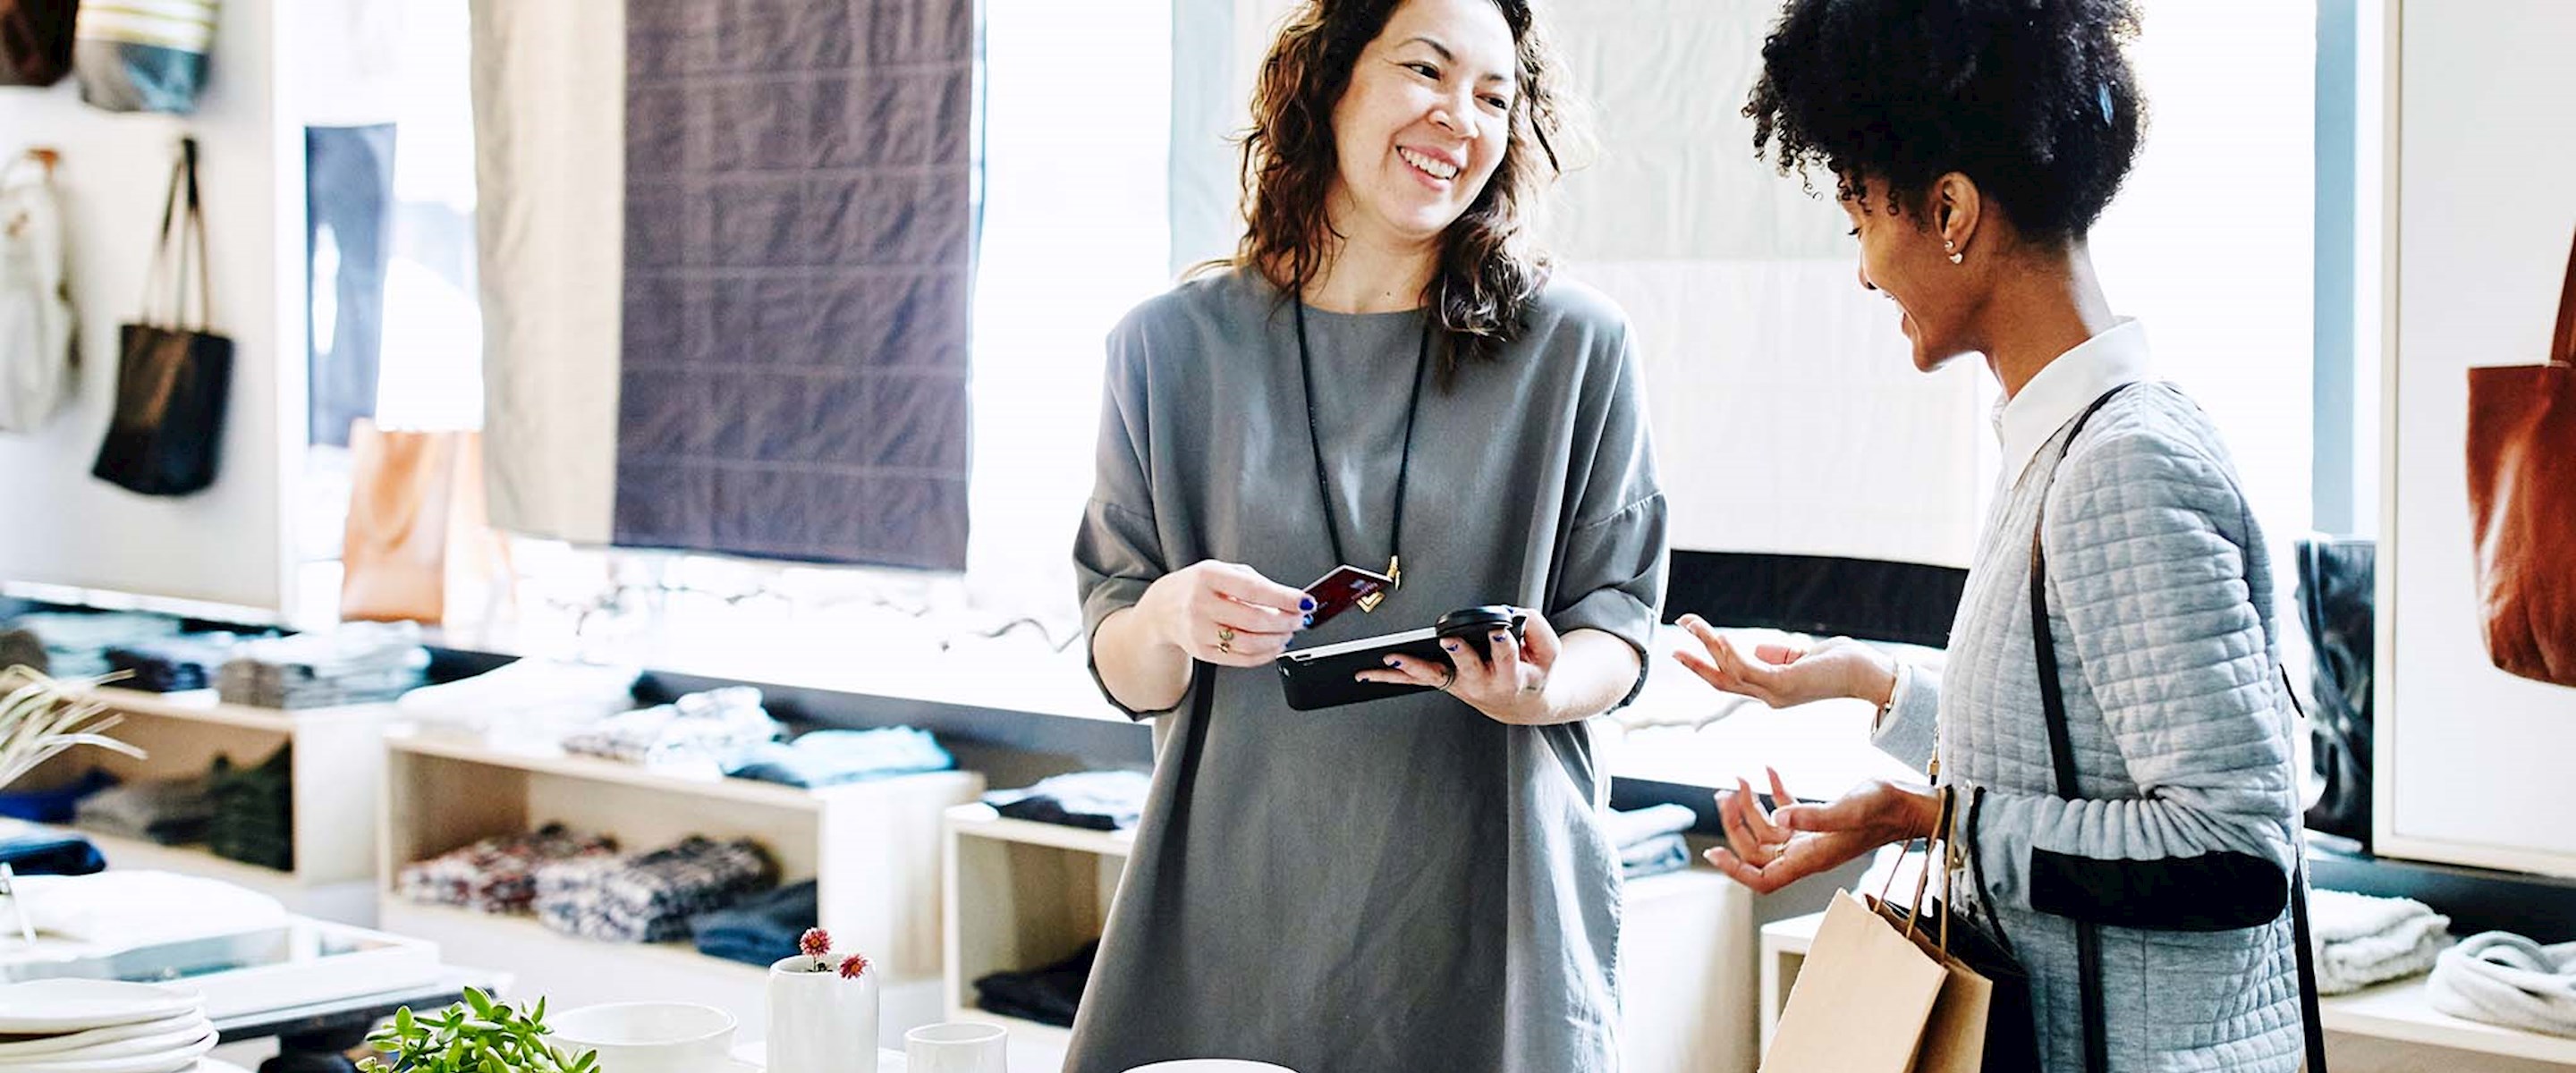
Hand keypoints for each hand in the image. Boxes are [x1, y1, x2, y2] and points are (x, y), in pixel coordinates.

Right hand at [1135, 561, 1309, 667]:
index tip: (1305, 601)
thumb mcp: (1222, 571)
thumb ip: (1254, 582)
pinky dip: (1265, 654)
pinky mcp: (1202, 652)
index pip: (1253, 590)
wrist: (1162, 609)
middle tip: (1300, 619)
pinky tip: (1274, 645)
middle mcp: (1200, 605)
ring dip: (1278, 640)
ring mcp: (1199, 632)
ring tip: (1289, 632)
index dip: (1284, 598)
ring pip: (1250, 644)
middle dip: (1285, 621)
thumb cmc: (1198, 586)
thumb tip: (1289, 599)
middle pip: (1254, 621)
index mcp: (1208, 577)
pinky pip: (1241, 659)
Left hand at [1355, 608, 1564, 724]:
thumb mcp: (1548, 651)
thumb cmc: (1532, 670)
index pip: (1509, 659)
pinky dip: (1390, 677)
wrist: (1520, 701)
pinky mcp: (1443, 683)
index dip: (1503, 646)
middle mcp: (1483, 683)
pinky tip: (1367, 673)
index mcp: (1513, 676)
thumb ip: (1537, 629)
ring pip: (1433, 677)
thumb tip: (1514, 615)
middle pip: (1469, 669)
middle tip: (1449, 641)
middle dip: (1460, 655)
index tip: (1498, 633)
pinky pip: (1413, 681)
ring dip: (1412, 668)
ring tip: (1392, 658)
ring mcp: (1459, 685)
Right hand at [1670, 615, 1896, 708]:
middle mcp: (1768, 697)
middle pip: (1721, 678)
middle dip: (1695, 656)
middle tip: (1678, 629)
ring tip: (1691, 623)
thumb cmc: (1840, 661)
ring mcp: (1774, 694)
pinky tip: (1717, 636)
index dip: (1705, 665)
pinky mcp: (1783, 685)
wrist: (1866, 672)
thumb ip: (1778, 653)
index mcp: (1771, 691)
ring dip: (1708, 646)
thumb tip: (1756, 648)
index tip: (1683, 647)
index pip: (1730, 679)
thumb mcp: (1802, 655)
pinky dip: (1730, 653)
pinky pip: (1747, 669)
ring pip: (1729, 671)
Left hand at [1704, 769, 1941, 893]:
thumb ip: (1813, 816)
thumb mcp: (1850, 808)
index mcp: (1811, 858)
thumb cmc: (1887, 808)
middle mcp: (1807, 853)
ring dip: (1748, 807)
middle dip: (1735, 825)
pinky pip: (1786, 813)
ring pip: (1767, 831)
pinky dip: (1772, 794)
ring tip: (1738, 780)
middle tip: (1724, 794)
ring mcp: (1813, 838)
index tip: (1712, 851)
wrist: (1913, 803)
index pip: (1763, 880)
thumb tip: (1777, 819)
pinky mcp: (1820, 822)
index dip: (1735, 871)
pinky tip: (1768, 771)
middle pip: (1757, 851)